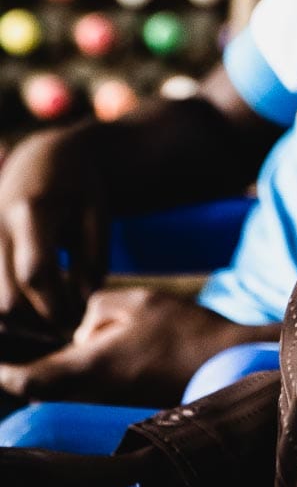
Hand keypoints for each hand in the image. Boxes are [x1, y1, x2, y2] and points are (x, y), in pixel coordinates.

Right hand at [0, 126, 109, 330]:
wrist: (42, 156)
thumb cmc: (78, 185)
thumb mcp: (97, 212)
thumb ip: (92, 259)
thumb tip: (82, 305)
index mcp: (31, 210)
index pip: (35, 273)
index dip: (57, 307)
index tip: (80, 322)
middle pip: (7, 299)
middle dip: (40, 325)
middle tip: (69, 330)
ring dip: (22, 326)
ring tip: (53, 323)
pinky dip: (8, 316)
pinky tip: (34, 314)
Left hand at [0, 286, 278, 407]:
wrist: (226, 365)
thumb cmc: (184, 332)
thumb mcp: (139, 301)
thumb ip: (97, 309)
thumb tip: (79, 329)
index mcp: (90, 365)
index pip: (29, 379)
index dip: (4, 372)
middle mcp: (93, 391)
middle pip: (40, 389)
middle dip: (22, 371)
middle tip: (9, 352)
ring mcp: (108, 400)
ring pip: (63, 388)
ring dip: (49, 371)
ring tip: (37, 348)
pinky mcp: (124, 400)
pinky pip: (85, 388)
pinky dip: (73, 373)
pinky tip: (81, 351)